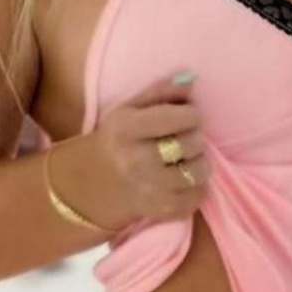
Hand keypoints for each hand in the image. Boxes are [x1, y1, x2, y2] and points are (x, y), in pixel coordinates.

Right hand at [91, 73, 211, 225]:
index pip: (182, 117)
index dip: (191, 115)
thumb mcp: (130, 109)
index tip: (185, 117)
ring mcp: (148, 189)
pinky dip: (197, 188)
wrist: (92, 184)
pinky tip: (182, 181)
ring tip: (185, 160)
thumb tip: (191, 79)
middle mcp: (136, 160)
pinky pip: (197, 197)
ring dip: (198, 163)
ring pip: (199, 172)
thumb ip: (161, 91)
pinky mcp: (159, 211)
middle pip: (192, 144)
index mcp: (127, 129)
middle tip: (184, 140)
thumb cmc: (118, 139)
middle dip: (195, 138)